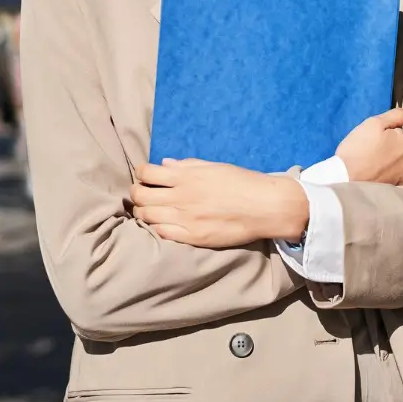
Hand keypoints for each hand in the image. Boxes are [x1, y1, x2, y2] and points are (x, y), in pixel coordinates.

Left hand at [129, 159, 308, 247]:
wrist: (265, 206)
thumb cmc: (243, 182)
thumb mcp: (215, 167)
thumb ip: (187, 165)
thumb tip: (164, 164)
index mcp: (187, 176)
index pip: (147, 173)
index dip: (141, 173)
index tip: (144, 176)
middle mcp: (181, 196)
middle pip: (141, 195)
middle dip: (137, 193)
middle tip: (142, 194)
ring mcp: (185, 218)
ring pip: (147, 216)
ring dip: (143, 212)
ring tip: (149, 211)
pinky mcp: (192, 236)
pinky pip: (162, 233)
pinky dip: (156, 228)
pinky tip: (161, 225)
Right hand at [335, 106, 402, 184]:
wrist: (345, 178)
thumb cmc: (359, 147)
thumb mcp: (375, 123)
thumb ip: (398, 115)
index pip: (401, 134)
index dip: (387, 135)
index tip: (374, 139)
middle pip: (402, 150)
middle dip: (391, 149)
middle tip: (371, 152)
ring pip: (400, 165)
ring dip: (391, 164)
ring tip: (373, 165)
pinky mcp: (395, 189)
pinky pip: (396, 179)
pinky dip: (389, 176)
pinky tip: (376, 176)